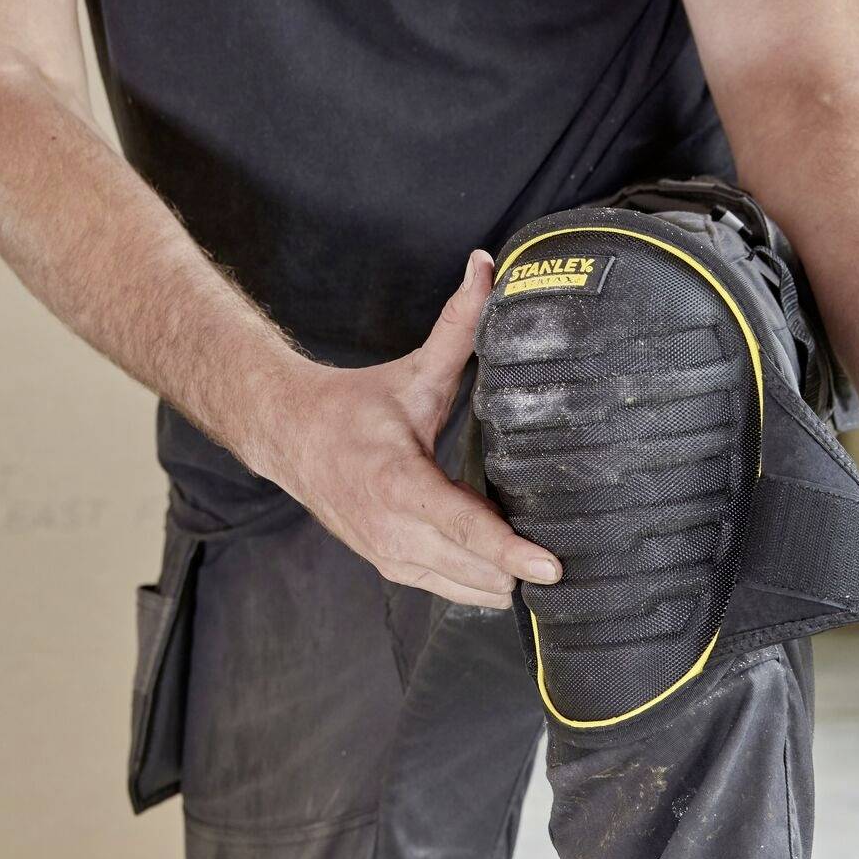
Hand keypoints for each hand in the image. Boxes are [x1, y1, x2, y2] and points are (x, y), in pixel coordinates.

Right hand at [274, 253, 561, 606]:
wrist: (289, 441)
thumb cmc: (354, 409)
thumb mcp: (412, 374)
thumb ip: (457, 327)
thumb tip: (487, 267)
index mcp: (399, 485)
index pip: (465, 529)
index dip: (511, 552)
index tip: (551, 567)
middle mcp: (394, 532)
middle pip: (477, 571)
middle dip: (522, 565)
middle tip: (569, 546)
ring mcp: (392, 558)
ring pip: (470, 590)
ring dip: (505, 577)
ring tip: (541, 556)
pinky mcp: (394, 571)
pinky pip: (454, 591)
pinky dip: (483, 580)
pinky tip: (507, 563)